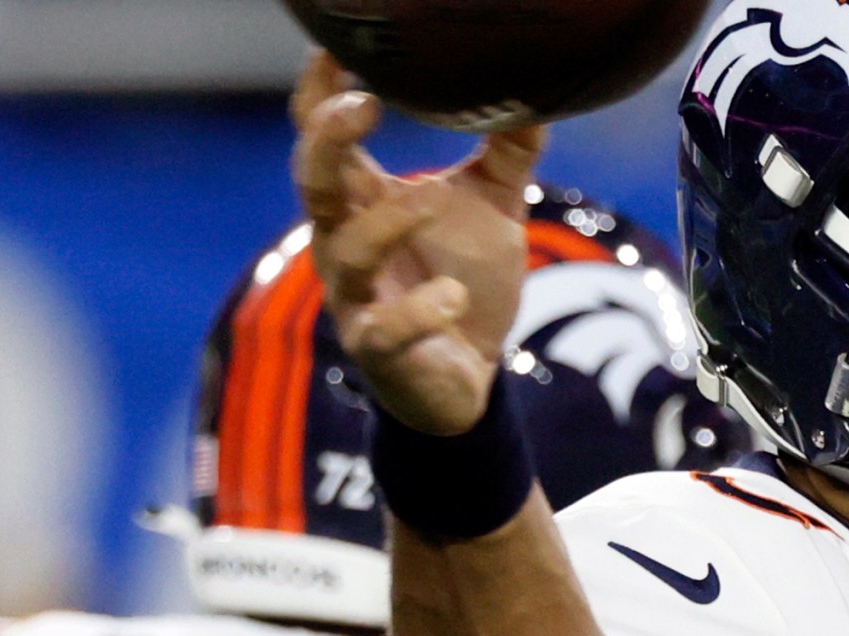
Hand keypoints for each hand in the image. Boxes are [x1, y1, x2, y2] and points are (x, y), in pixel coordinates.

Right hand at [289, 51, 547, 435]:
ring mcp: (357, 297)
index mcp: (364, 199)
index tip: (334, 46)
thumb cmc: (464, 279)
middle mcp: (345, 241)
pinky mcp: (381, 351)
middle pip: (312, 181)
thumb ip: (508, 152)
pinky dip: (419, 311)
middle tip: (364, 103)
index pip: (323, 136)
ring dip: (388, 222)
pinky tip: (453, 297)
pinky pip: (385, 330)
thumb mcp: (494, 207)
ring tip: (435, 195)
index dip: (321, 93)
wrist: (470, 375)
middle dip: (327, 140)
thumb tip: (537, 92)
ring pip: (346, 252)